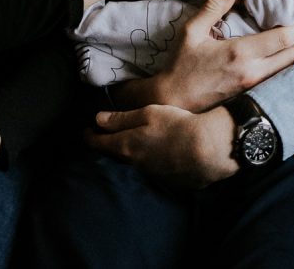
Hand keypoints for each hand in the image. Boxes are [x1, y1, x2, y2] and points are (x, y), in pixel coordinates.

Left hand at [88, 103, 237, 187]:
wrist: (208, 150)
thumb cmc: (176, 125)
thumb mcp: (147, 113)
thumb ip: (121, 118)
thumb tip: (97, 120)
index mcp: (127, 146)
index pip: (99, 144)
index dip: (89, 136)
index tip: (86, 131)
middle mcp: (134, 164)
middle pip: (115, 154)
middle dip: (107, 145)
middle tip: (104, 136)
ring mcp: (151, 175)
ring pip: (133, 163)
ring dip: (129, 153)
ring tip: (131, 142)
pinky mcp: (168, 180)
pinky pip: (151, 169)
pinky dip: (149, 160)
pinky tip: (158, 152)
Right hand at [125, 0, 293, 111]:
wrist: (172, 101)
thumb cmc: (180, 65)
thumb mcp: (192, 31)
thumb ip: (214, 6)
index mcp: (240, 54)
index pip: (281, 38)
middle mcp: (253, 72)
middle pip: (293, 56)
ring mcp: (253, 87)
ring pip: (289, 69)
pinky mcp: (250, 94)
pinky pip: (279, 79)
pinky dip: (293, 66)